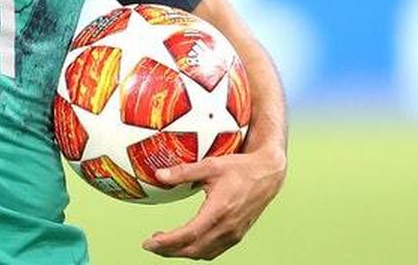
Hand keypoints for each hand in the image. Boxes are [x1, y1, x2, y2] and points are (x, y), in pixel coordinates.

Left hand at [143, 148, 285, 259]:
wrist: (268, 174)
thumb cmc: (240, 168)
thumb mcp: (211, 165)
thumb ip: (184, 172)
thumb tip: (159, 175)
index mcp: (219, 210)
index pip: (188, 234)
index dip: (167, 241)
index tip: (149, 242)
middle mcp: (227, 227)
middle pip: (193, 249)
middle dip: (168, 251)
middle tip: (150, 245)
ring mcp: (234, 234)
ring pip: (203, 253)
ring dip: (181, 253)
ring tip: (163, 245)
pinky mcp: (237, 235)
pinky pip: (214, 251)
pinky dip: (196, 251)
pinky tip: (186, 243)